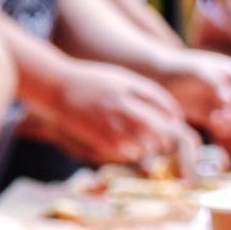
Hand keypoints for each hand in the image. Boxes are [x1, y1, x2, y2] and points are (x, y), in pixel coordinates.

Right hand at [46, 62, 187, 166]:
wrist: (56, 86)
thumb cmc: (88, 81)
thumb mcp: (116, 77)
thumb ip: (138, 90)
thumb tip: (162, 109)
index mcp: (127, 85)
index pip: (161, 100)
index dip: (172, 112)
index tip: (175, 119)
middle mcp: (121, 102)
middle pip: (157, 124)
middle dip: (166, 135)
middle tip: (167, 140)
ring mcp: (110, 121)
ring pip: (144, 141)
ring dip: (150, 146)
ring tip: (150, 146)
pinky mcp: (99, 136)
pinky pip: (125, 150)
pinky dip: (132, 152)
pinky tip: (131, 149)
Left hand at [158, 50, 230, 125]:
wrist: (161, 78)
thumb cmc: (181, 67)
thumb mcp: (199, 69)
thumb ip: (216, 82)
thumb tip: (230, 101)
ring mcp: (225, 106)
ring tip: (219, 119)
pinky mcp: (212, 118)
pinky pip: (227, 129)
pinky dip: (225, 129)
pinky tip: (213, 122)